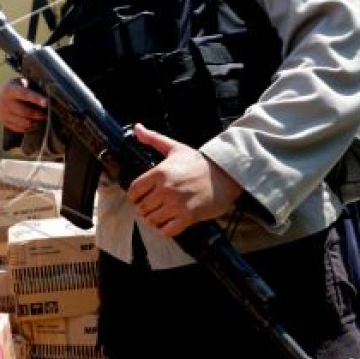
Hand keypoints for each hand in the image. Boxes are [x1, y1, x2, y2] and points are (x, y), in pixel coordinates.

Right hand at [0, 78, 46, 132]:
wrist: (2, 93)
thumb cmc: (18, 87)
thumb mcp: (23, 83)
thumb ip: (33, 88)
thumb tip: (48, 98)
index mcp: (9, 89)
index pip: (24, 94)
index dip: (36, 99)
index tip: (46, 103)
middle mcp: (4, 102)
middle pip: (24, 111)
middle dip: (37, 114)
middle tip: (46, 115)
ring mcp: (3, 113)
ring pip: (22, 122)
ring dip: (34, 122)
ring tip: (41, 119)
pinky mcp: (4, 122)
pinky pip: (18, 128)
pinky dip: (28, 127)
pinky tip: (34, 123)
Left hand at [126, 124, 243, 236]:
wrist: (225, 174)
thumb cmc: (199, 162)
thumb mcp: (174, 147)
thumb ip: (153, 139)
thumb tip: (137, 128)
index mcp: (160, 172)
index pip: (133, 191)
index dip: (135, 196)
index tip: (141, 196)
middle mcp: (166, 189)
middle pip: (141, 207)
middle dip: (144, 208)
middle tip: (152, 206)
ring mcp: (177, 204)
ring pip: (152, 220)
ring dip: (154, 220)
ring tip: (160, 214)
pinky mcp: (189, 216)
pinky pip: (167, 230)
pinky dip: (165, 229)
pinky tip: (169, 222)